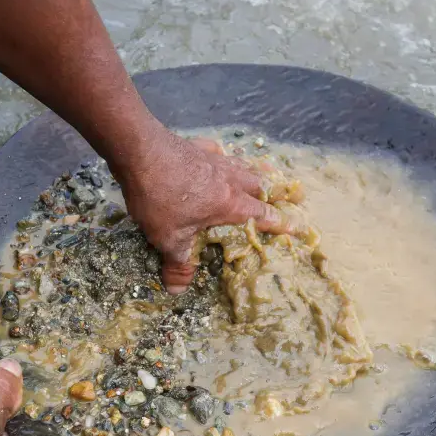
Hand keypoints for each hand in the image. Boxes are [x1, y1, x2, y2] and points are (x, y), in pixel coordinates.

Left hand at [114, 129, 294, 293]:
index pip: (261, 215)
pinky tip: (217, 156)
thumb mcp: (168, 238)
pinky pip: (217, 151)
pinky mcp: (196, 146)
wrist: (139, 151)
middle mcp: (228, 179)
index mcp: (229, 203)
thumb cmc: (159, 198)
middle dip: (267, 195)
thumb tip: (178, 290)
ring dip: (251, 173)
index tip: (296, 226)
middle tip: (274, 200)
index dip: (279, 222)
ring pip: (242, 165)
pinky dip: (222, 156)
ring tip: (255, 177)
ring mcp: (214, 159)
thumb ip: (177, 264)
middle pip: (258, 185)